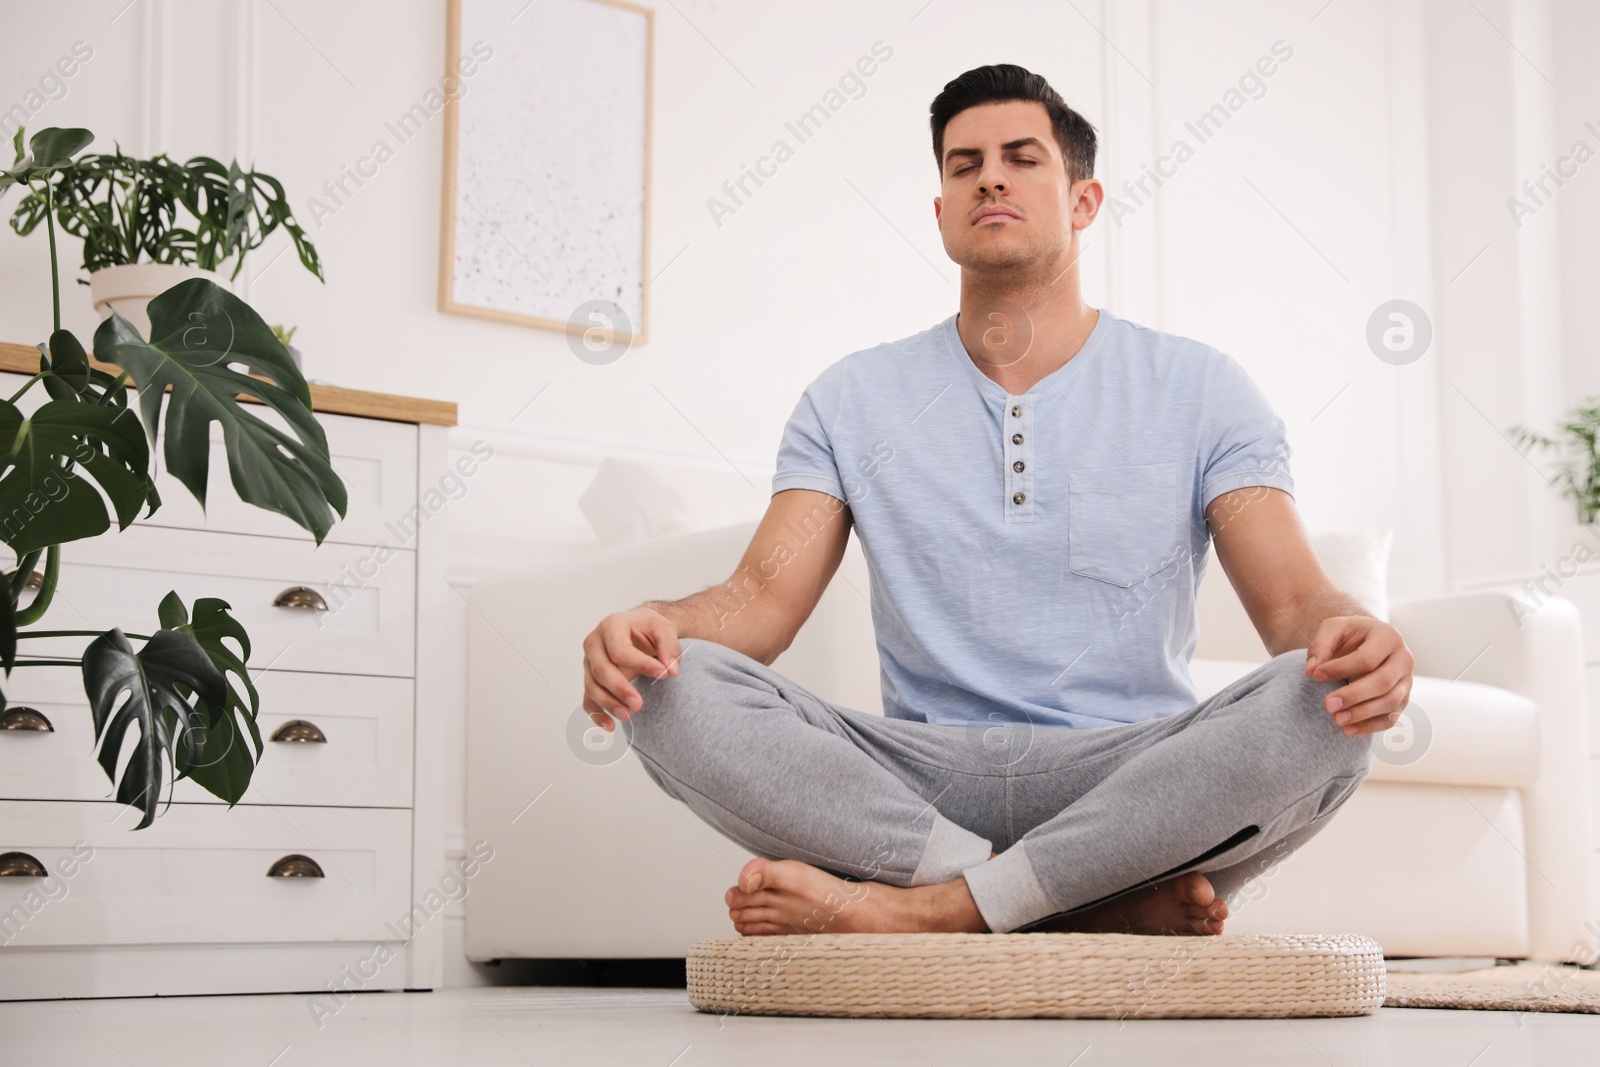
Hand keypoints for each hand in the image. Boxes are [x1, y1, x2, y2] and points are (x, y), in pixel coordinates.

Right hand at [581, 607, 681, 731]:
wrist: (638, 628)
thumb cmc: (648, 627)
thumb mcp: (663, 628)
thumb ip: (670, 647)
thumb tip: (671, 671)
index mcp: (611, 625)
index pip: (620, 650)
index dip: (640, 664)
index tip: (662, 675)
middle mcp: (594, 643)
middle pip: (601, 670)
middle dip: (620, 690)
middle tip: (639, 704)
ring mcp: (589, 662)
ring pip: (592, 686)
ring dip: (609, 704)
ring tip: (628, 716)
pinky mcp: (590, 677)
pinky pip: (588, 698)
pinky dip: (597, 713)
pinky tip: (610, 725)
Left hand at [1304, 615, 1414, 736]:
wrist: (1366, 643)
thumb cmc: (1349, 635)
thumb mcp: (1333, 628)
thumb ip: (1321, 645)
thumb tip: (1311, 670)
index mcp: (1388, 637)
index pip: (1367, 658)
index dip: (1340, 668)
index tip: (1314, 675)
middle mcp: (1404, 660)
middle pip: (1383, 683)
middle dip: (1354, 696)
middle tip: (1327, 705)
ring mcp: (1406, 682)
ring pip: (1390, 702)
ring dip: (1362, 714)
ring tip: (1336, 719)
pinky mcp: (1402, 700)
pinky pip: (1391, 718)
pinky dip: (1371, 726)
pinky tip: (1348, 730)